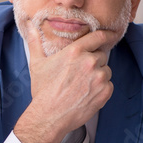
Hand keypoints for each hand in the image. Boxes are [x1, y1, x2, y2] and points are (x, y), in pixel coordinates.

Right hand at [14, 21, 114, 142]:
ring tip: (82, 87)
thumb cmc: (43, 90)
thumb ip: (35, 43)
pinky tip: (87, 95)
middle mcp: (89, 62)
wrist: (50, 116)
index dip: (106, 34)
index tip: (111, 34)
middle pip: (101, 56)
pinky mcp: (105, 92)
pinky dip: (101, 90)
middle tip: (81, 75)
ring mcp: (99, 77)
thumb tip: (30, 27)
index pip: (97, 37)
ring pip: (106, 71)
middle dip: (94, 63)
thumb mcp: (37, 64)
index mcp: (75, 51)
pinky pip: (109, 86)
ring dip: (98, 76)